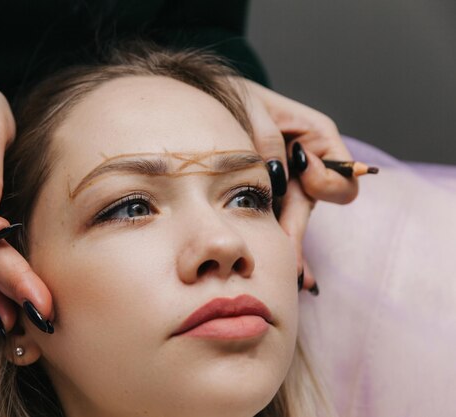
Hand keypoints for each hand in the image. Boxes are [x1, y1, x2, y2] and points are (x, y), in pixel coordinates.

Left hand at [238, 79, 358, 291]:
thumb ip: (268, 138)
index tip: (300, 175)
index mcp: (316, 137)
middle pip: (313, 205)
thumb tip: (279, 178)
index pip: (343, 170)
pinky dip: (285, 246)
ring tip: (290, 275)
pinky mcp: (270, 196)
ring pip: (295, 220)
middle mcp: (307, 164)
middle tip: (289, 261)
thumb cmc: (233, 96)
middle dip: (298, 231)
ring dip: (290, 247)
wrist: (203, 100)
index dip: (325, 179)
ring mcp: (289, 183)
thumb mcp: (251, 108)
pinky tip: (292, 273)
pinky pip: (281, 224)